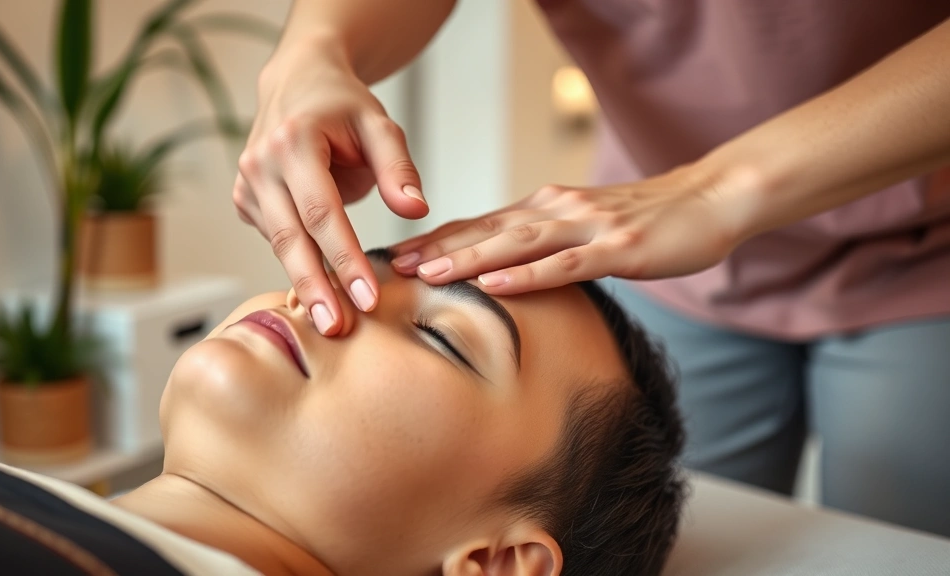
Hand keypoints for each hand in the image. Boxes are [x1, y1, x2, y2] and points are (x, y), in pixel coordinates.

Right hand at [234, 38, 428, 334]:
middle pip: (291, 238)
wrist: (297, 84)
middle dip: (316, 288)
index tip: (367, 298)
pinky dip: (296, 267)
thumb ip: (399, 167)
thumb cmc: (343, 107)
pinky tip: (316, 296)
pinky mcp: (245, 200)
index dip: (345, 259)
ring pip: (279, 245)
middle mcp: (261, 163)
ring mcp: (247, 184)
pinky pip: (274, 240)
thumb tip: (417, 211)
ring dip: (306, 285)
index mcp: (294, 141)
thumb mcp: (380, 124)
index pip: (322, 212)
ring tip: (331, 324)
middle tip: (337, 329)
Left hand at [390, 167, 744, 293]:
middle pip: (488, 230)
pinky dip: (528, 275)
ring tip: (430, 274)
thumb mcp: (588, 227)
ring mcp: (588, 225)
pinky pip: (566, 264)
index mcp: (548, 207)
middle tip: (395, 267)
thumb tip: (509, 271)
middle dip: (439, 249)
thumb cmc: (648, 220)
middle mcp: (559, 209)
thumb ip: (550, 244)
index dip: (439, 239)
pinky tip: (496, 285)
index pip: (483, 224)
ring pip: (518, 243)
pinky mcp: (618, 246)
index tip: (400, 257)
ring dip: (471, 258)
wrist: (709, 199)